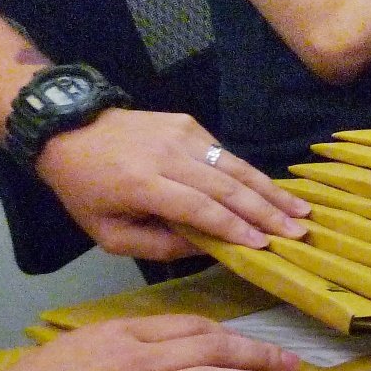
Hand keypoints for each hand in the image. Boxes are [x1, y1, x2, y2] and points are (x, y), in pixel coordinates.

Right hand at [0, 316, 299, 370]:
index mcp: (120, 334)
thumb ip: (123, 346)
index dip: (234, 335)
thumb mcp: (77, 349)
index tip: (261, 344)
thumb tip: (165, 348)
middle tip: (293, 364)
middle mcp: (129, 360)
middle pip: (210, 348)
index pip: (192, 325)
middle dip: (258, 355)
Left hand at [36, 108, 308, 259]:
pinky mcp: (189, 123)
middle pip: (226, 186)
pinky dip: (249, 174)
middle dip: (266, 211)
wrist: (70, 131)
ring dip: (270, 190)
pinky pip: (224, 153)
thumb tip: (204, 248)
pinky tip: (271, 191)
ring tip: (300, 210)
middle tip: (297, 231)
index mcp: (142, 184)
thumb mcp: (106, 233)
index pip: (199, 208)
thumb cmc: (85, 189)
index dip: (233, 228)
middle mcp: (168, 155)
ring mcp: (182, 134)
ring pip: (235, 166)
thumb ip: (155, 246)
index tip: (262, 245)